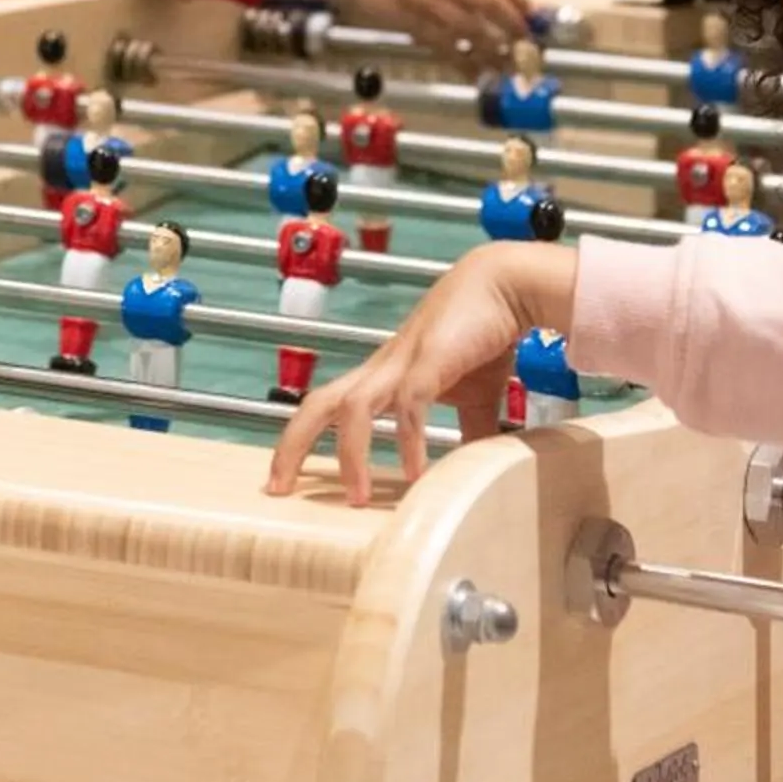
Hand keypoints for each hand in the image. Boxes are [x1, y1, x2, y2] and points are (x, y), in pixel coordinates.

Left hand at [264, 243, 576, 504]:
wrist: (506, 284)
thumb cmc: (482, 332)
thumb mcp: (474, 395)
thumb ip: (471, 431)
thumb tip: (478, 469)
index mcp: (382, 377)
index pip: (325, 408)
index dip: (299, 441)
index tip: (284, 480)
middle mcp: (381, 370)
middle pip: (317, 404)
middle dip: (291, 445)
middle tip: (276, 488)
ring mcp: (402, 364)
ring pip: (353, 408)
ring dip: (350, 454)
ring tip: (358, 498)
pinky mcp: (431, 361)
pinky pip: (409, 406)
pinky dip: (408, 441)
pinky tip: (415, 473)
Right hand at [272, 0, 533, 68]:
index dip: (517, 3)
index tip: (533, 20)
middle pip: (490, 5)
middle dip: (514, 29)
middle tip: (527, 48)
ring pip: (471, 29)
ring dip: (492, 51)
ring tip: (506, 68)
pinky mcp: (409, 18)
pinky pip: (445, 45)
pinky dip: (463, 62)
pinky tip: (473, 73)